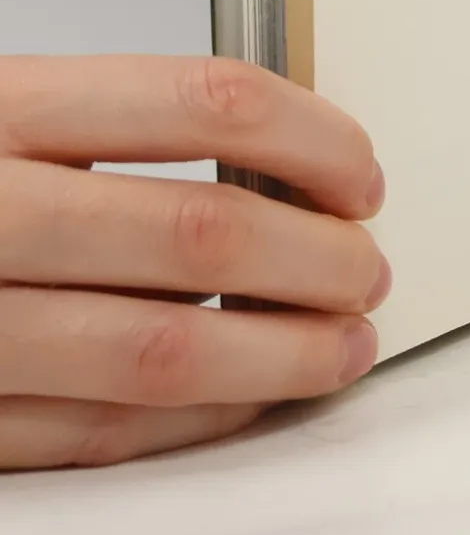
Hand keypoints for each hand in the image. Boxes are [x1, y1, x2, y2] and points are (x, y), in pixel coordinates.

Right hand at [0, 55, 387, 469]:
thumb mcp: (3, 109)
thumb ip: (120, 127)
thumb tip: (288, 156)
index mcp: (1, 108)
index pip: (205, 101)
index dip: (314, 137)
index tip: (360, 174)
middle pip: (201, 230)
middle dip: (318, 258)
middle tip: (368, 268)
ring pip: (162, 348)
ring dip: (282, 353)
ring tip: (342, 344)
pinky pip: (97, 433)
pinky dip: (196, 420)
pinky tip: (248, 398)